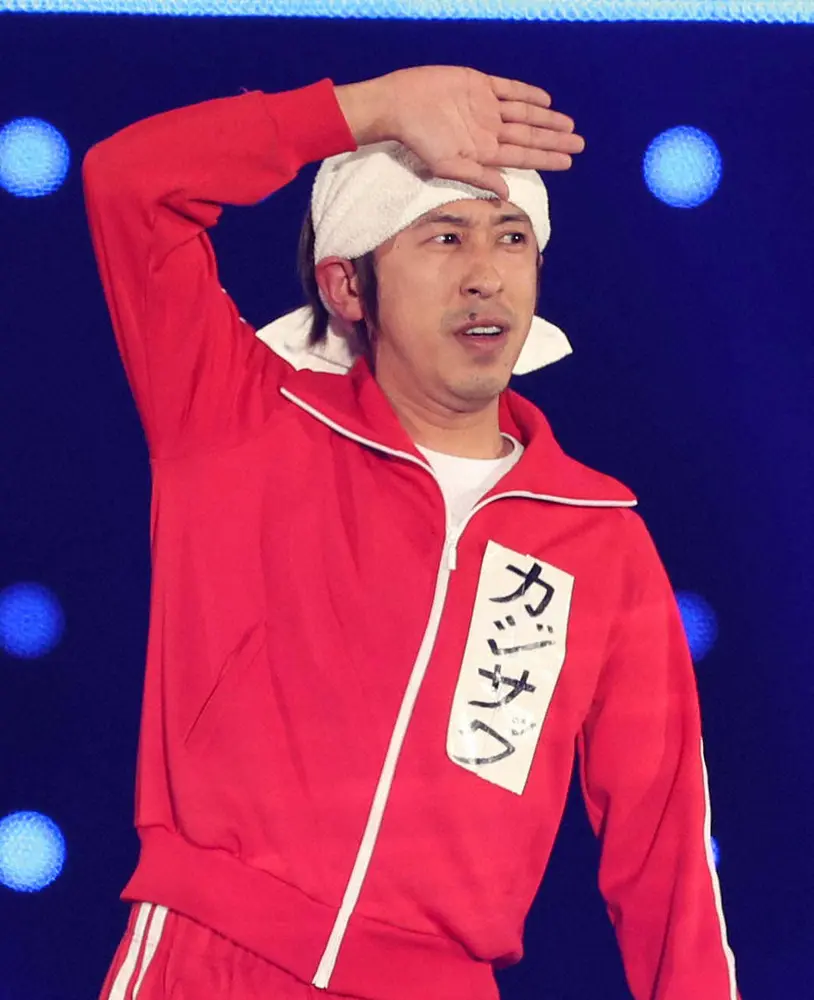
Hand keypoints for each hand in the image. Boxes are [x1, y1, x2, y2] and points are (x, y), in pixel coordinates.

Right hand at [335, 65, 584, 198]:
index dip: (547, 157)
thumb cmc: (418, 141)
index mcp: (484, 151)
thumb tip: (507, 191)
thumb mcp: (448, 165)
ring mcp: (485, 107)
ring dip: (547, 119)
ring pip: (525, 113)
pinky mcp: (478, 85)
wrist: (399, 105)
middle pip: (530, 135)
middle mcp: (489, 130)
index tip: (569, 161)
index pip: (523, 155)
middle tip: (580, 143)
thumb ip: (479, 176)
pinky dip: (527, 93)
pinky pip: (508, 89)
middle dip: (554, 140)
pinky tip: (545, 100)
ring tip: (569, 125)